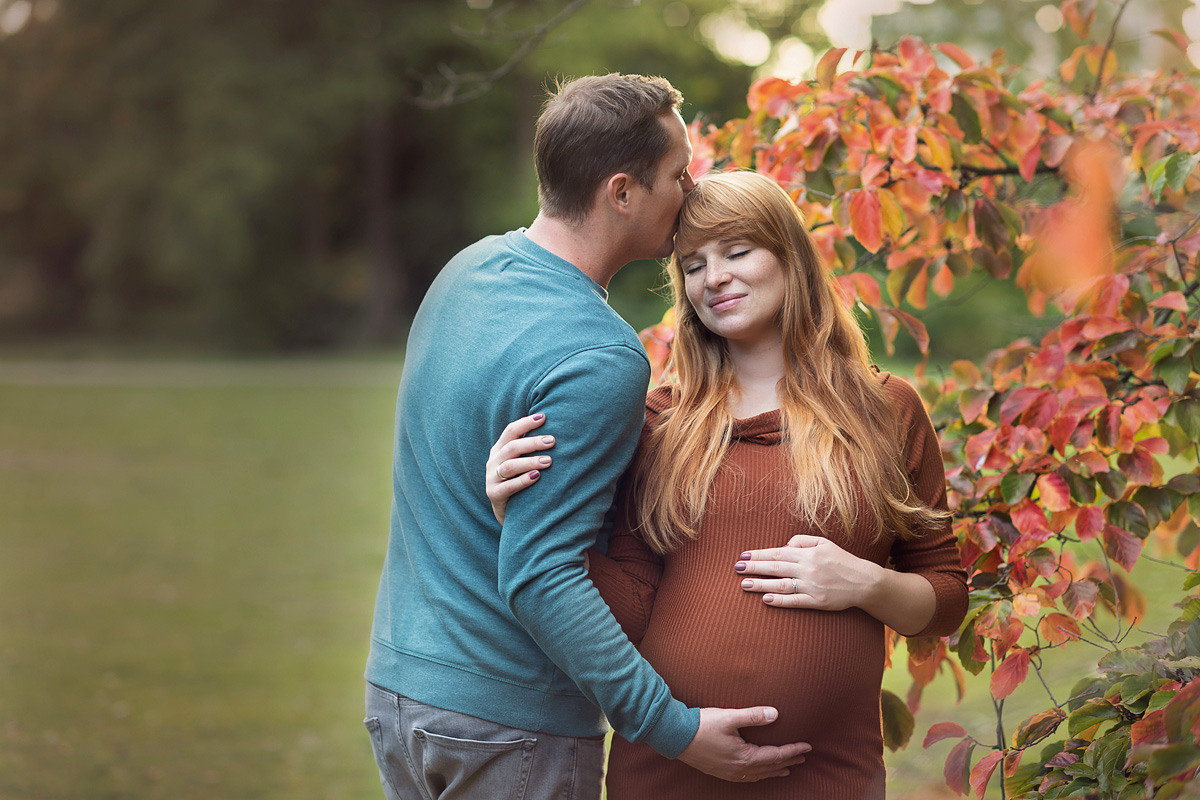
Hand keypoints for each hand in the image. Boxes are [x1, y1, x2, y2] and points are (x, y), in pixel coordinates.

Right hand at [484, 413, 554, 523]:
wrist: (508, 513)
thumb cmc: (520, 481)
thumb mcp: (521, 463)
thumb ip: (530, 449)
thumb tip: (556, 431)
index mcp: (499, 449)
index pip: (510, 431)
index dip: (526, 423)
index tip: (544, 417)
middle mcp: (493, 461)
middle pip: (512, 447)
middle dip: (533, 442)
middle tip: (552, 441)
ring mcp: (491, 478)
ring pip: (509, 466)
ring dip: (530, 462)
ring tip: (549, 461)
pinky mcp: (494, 494)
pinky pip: (508, 486)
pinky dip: (523, 480)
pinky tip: (537, 477)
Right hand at [677, 706, 809, 782]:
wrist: (676, 737)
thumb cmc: (702, 725)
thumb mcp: (729, 717)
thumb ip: (753, 716)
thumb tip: (776, 714)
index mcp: (745, 757)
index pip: (776, 755)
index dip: (793, 750)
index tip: (808, 746)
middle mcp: (740, 769)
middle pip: (771, 767)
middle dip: (788, 760)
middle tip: (803, 756)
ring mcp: (730, 773)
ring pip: (759, 774)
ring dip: (775, 770)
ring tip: (787, 768)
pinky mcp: (722, 772)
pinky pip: (748, 777)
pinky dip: (760, 774)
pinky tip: (759, 772)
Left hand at [735, 535, 880, 610]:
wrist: (864, 581)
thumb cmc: (841, 561)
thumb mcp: (824, 543)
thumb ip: (802, 541)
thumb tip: (782, 546)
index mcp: (808, 553)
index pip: (777, 552)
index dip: (759, 554)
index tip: (743, 555)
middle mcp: (808, 568)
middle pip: (775, 567)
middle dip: (754, 568)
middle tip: (737, 568)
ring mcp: (812, 586)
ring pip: (781, 584)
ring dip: (760, 584)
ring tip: (744, 584)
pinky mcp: (817, 601)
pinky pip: (795, 601)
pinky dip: (779, 600)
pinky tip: (765, 599)